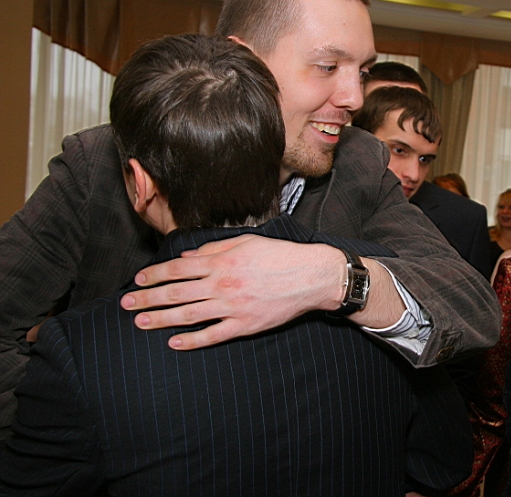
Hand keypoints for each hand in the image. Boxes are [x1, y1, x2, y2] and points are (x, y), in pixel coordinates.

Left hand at [121, 235, 344, 349]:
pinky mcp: (245, 325)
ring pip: (189, 314)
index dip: (155, 275)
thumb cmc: (279, 256)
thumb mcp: (246, 242)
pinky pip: (213, 334)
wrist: (310, 276)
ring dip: (162, 319)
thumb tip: (188, 257)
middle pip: (176, 292)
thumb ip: (214, 250)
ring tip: (141, 322)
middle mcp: (222, 284)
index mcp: (221, 262)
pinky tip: (174, 342)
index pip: (178, 269)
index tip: (138, 281)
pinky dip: (192, 340)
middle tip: (126, 304)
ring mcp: (233, 307)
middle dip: (148, 298)